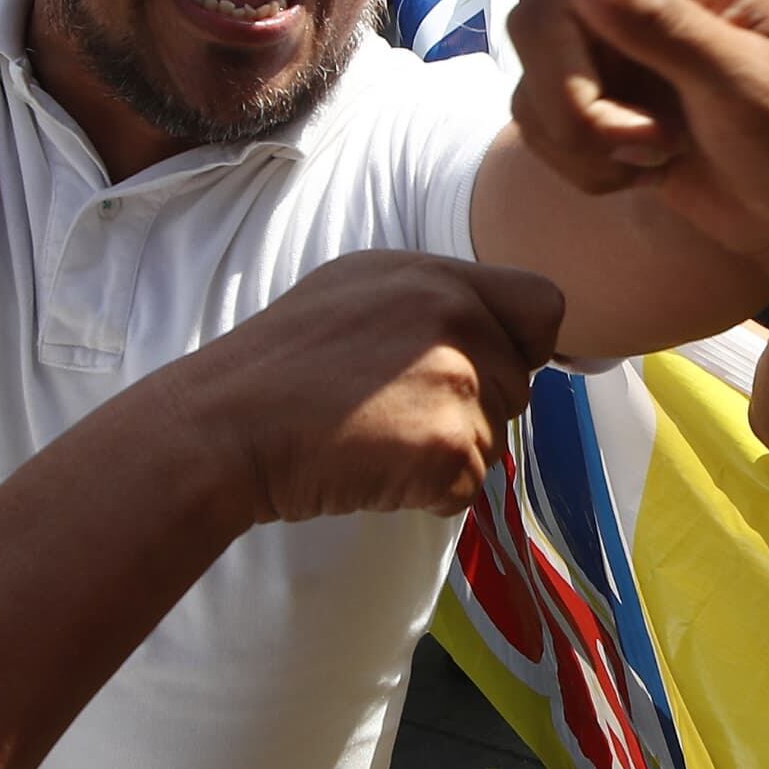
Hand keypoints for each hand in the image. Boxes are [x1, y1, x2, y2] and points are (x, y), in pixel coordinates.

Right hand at [185, 251, 561, 523]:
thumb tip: (490, 337)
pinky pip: (469, 486)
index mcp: (434, 275)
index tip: (483, 369)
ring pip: (495, 439)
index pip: (544, 304)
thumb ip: (431, 304)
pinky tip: (372, 471)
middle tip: (397, 417)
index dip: (523, 345)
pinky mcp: (448, 445)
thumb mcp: (357, 293)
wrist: (224, 426)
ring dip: (446, 455)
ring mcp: (457, 381)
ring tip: (373, 441)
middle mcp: (456, 317)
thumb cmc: (277, 369)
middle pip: (519, 385)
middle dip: (473, 410)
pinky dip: (427, 494)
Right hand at [403, 0, 768, 196]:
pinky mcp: (587, 92)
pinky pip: (534, 122)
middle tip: (662, 141)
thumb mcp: (745, 81)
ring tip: (668, 150)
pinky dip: (588, 165)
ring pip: (531, 74)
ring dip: (593, 138)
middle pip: (541, 11)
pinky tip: (650, 169)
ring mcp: (607, 36)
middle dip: (582, 99)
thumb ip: (659, 16)